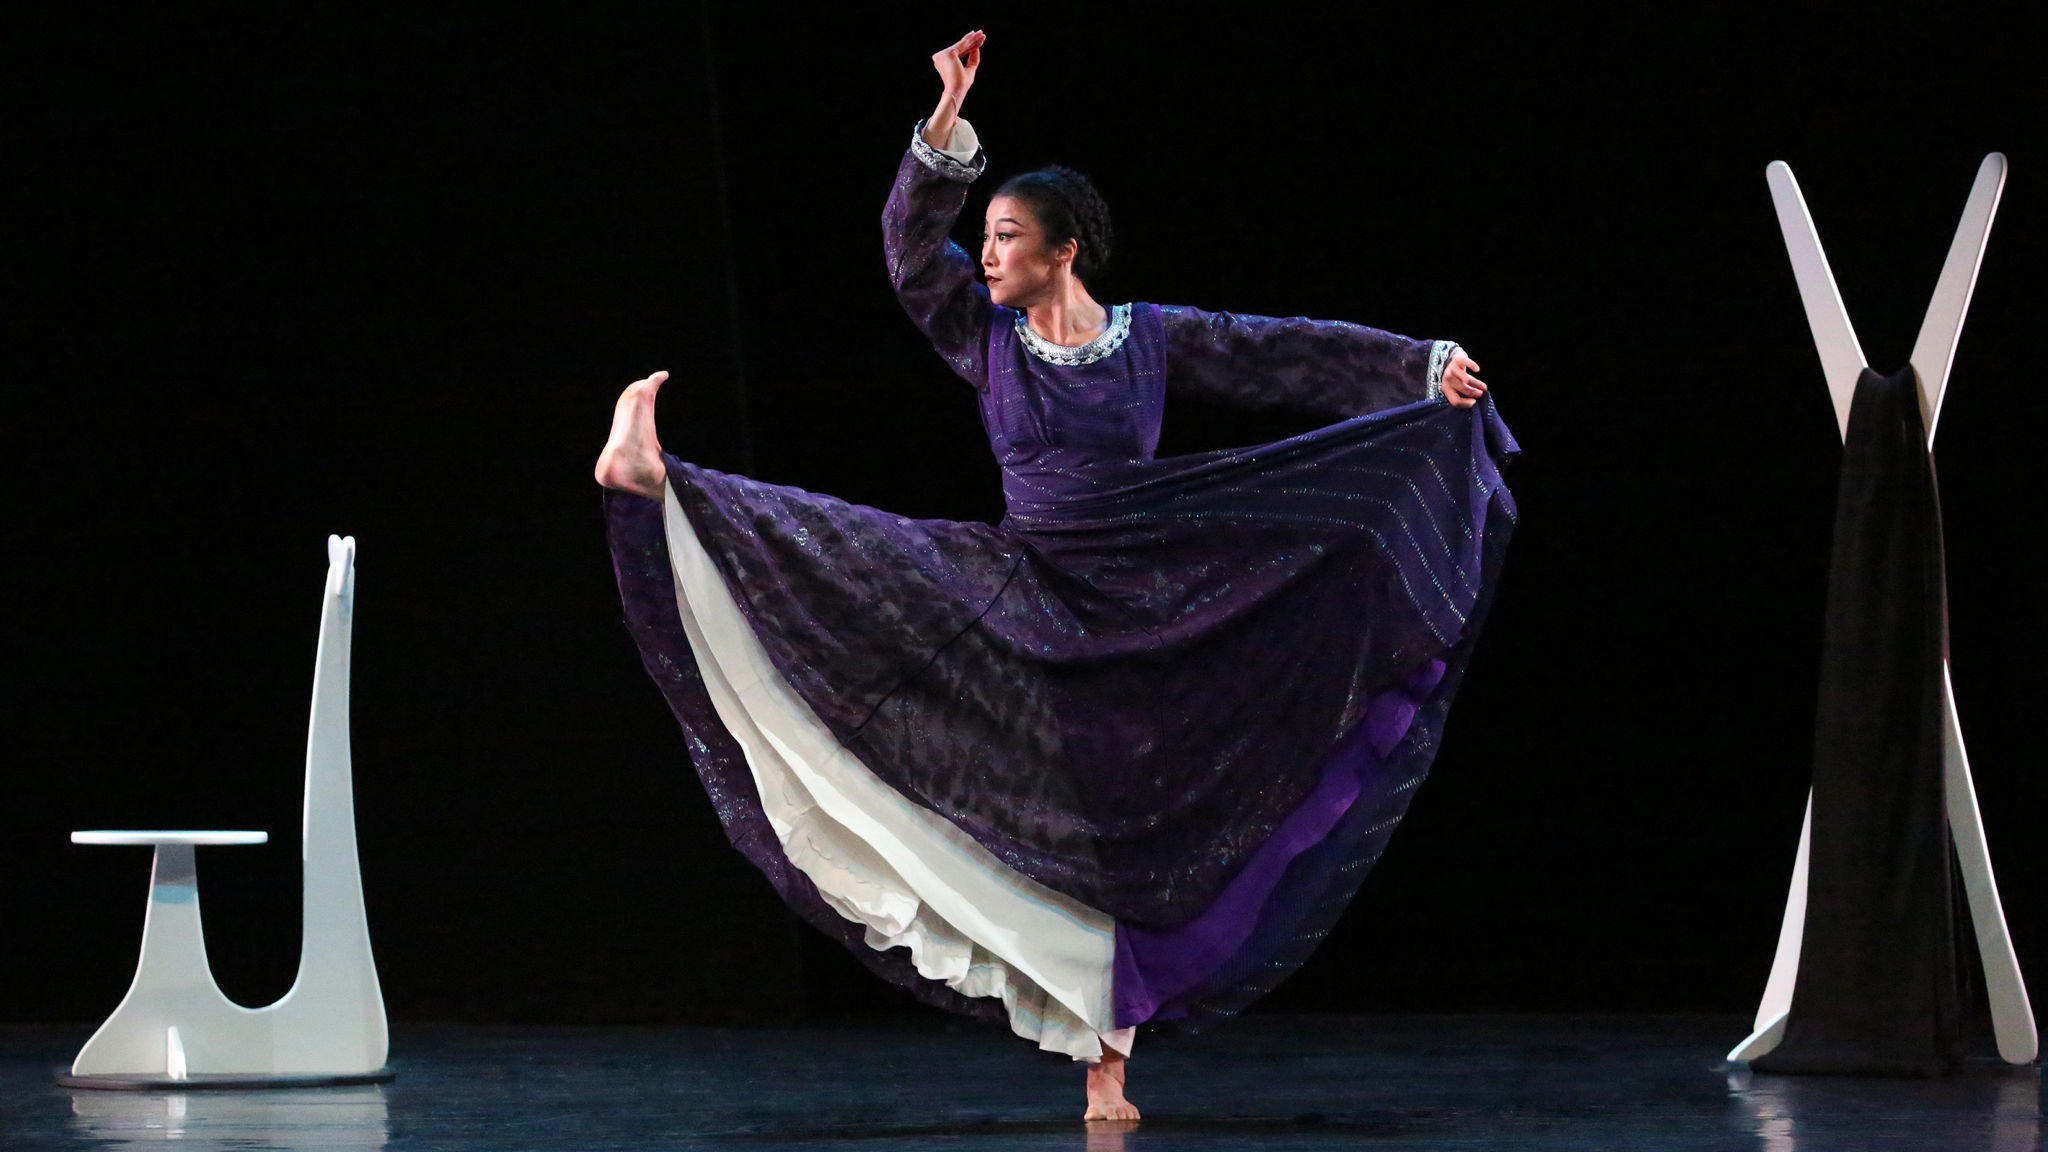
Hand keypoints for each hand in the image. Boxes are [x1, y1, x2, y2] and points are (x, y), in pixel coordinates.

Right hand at [923, 30, 983, 146]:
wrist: (956, 90)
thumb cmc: (962, 85)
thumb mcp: (969, 70)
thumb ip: (972, 60)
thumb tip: (976, 48)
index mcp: (943, 62)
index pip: (959, 52)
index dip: (970, 47)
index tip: (979, 41)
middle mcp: (940, 57)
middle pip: (960, 47)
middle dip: (972, 40)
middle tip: (981, 33)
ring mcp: (943, 54)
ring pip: (961, 44)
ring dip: (973, 38)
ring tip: (982, 33)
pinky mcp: (948, 53)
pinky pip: (962, 45)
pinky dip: (970, 40)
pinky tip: (976, 35)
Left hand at [1443, 350, 1486, 407]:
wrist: (1450, 359)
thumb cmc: (1455, 377)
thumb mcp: (1454, 387)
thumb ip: (1461, 394)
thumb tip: (1474, 402)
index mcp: (1446, 388)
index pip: (1455, 400)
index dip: (1465, 403)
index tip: (1474, 402)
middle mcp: (1447, 379)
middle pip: (1463, 389)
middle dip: (1474, 392)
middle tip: (1481, 393)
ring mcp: (1452, 369)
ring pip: (1466, 379)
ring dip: (1476, 383)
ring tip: (1484, 387)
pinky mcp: (1458, 359)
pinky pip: (1466, 363)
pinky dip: (1472, 366)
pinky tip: (1477, 370)